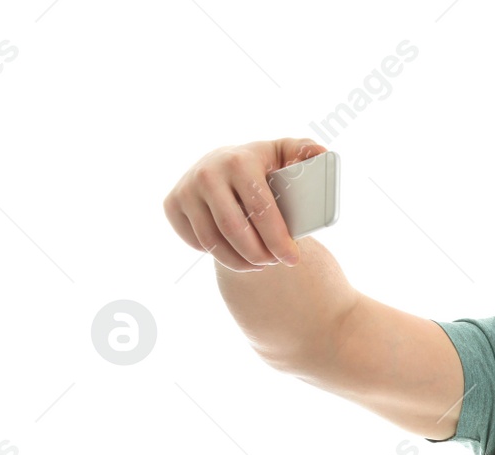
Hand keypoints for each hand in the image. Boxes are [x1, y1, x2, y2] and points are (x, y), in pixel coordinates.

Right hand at [162, 138, 327, 271]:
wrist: (220, 165)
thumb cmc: (262, 165)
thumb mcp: (285, 153)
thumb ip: (305, 151)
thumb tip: (322, 153)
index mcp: (239, 161)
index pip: (261, 209)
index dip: (278, 239)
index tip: (292, 258)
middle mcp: (208, 173)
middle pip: (235, 231)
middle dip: (260, 255)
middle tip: (275, 262)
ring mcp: (186, 188)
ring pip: (214, 242)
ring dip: (240, 261)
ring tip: (260, 263)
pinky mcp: (172, 204)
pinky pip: (197, 243)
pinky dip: (218, 254)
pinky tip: (235, 251)